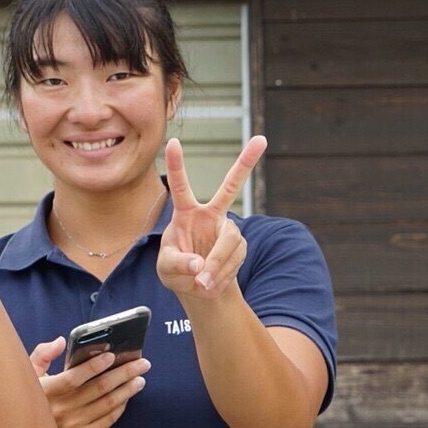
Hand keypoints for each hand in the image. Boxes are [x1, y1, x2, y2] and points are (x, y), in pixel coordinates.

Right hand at [32, 337, 149, 427]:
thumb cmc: (30, 401)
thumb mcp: (28, 376)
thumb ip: (43, 354)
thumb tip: (62, 341)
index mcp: (47, 392)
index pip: (74, 378)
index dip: (94, 366)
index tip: (112, 355)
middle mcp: (61, 410)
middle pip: (99, 389)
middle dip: (123, 373)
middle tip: (141, 363)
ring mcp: (73, 426)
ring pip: (107, 404)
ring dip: (127, 390)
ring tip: (140, 378)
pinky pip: (107, 421)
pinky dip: (120, 407)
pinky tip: (127, 397)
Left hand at [156, 136, 267, 303]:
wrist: (199, 288)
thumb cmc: (176, 271)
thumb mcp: (166, 270)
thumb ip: (177, 264)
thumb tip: (199, 264)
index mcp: (185, 213)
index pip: (180, 185)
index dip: (175, 164)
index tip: (172, 141)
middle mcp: (210, 216)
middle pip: (231, 187)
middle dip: (246, 162)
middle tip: (261, 139)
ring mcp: (228, 230)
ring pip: (228, 242)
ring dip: (215, 265)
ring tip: (202, 283)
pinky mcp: (240, 246)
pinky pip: (233, 260)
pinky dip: (220, 275)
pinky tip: (210, 282)